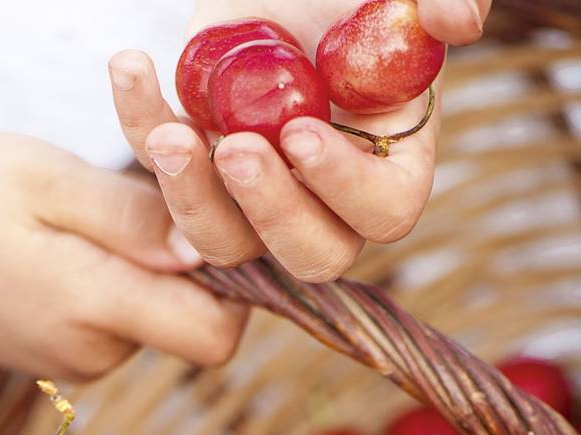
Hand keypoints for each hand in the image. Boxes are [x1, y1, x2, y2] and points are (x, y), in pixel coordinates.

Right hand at [0, 4, 243, 378]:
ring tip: (88, 214)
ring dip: (142, 268)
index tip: (210, 219)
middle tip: (145, 191)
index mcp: (92, 308)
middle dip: (186, 263)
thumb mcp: (45, 177)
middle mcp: (91, 354)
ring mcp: (72, 364)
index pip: (215, 336)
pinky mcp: (56, 359)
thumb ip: (132, 218)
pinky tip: (66, 244)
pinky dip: (110, 285)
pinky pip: (112, 326)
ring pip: (150, 321)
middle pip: (189, 325)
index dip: (236, 283)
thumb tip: (206, 251)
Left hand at [107, 0, 491, 280]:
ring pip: (224, 241)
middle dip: (271, 209)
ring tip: (171, 135)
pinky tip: (131, 67)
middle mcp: (320, 198)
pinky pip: (160, 169)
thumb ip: (434, 3)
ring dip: (193, 198)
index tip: (303, 135)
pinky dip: (138, 122)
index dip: (344, 188)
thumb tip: (458, 21)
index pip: (381, 212)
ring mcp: (252, 194)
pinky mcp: (194, 165)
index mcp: (386, 164)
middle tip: (241, 149)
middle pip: (307, 253)